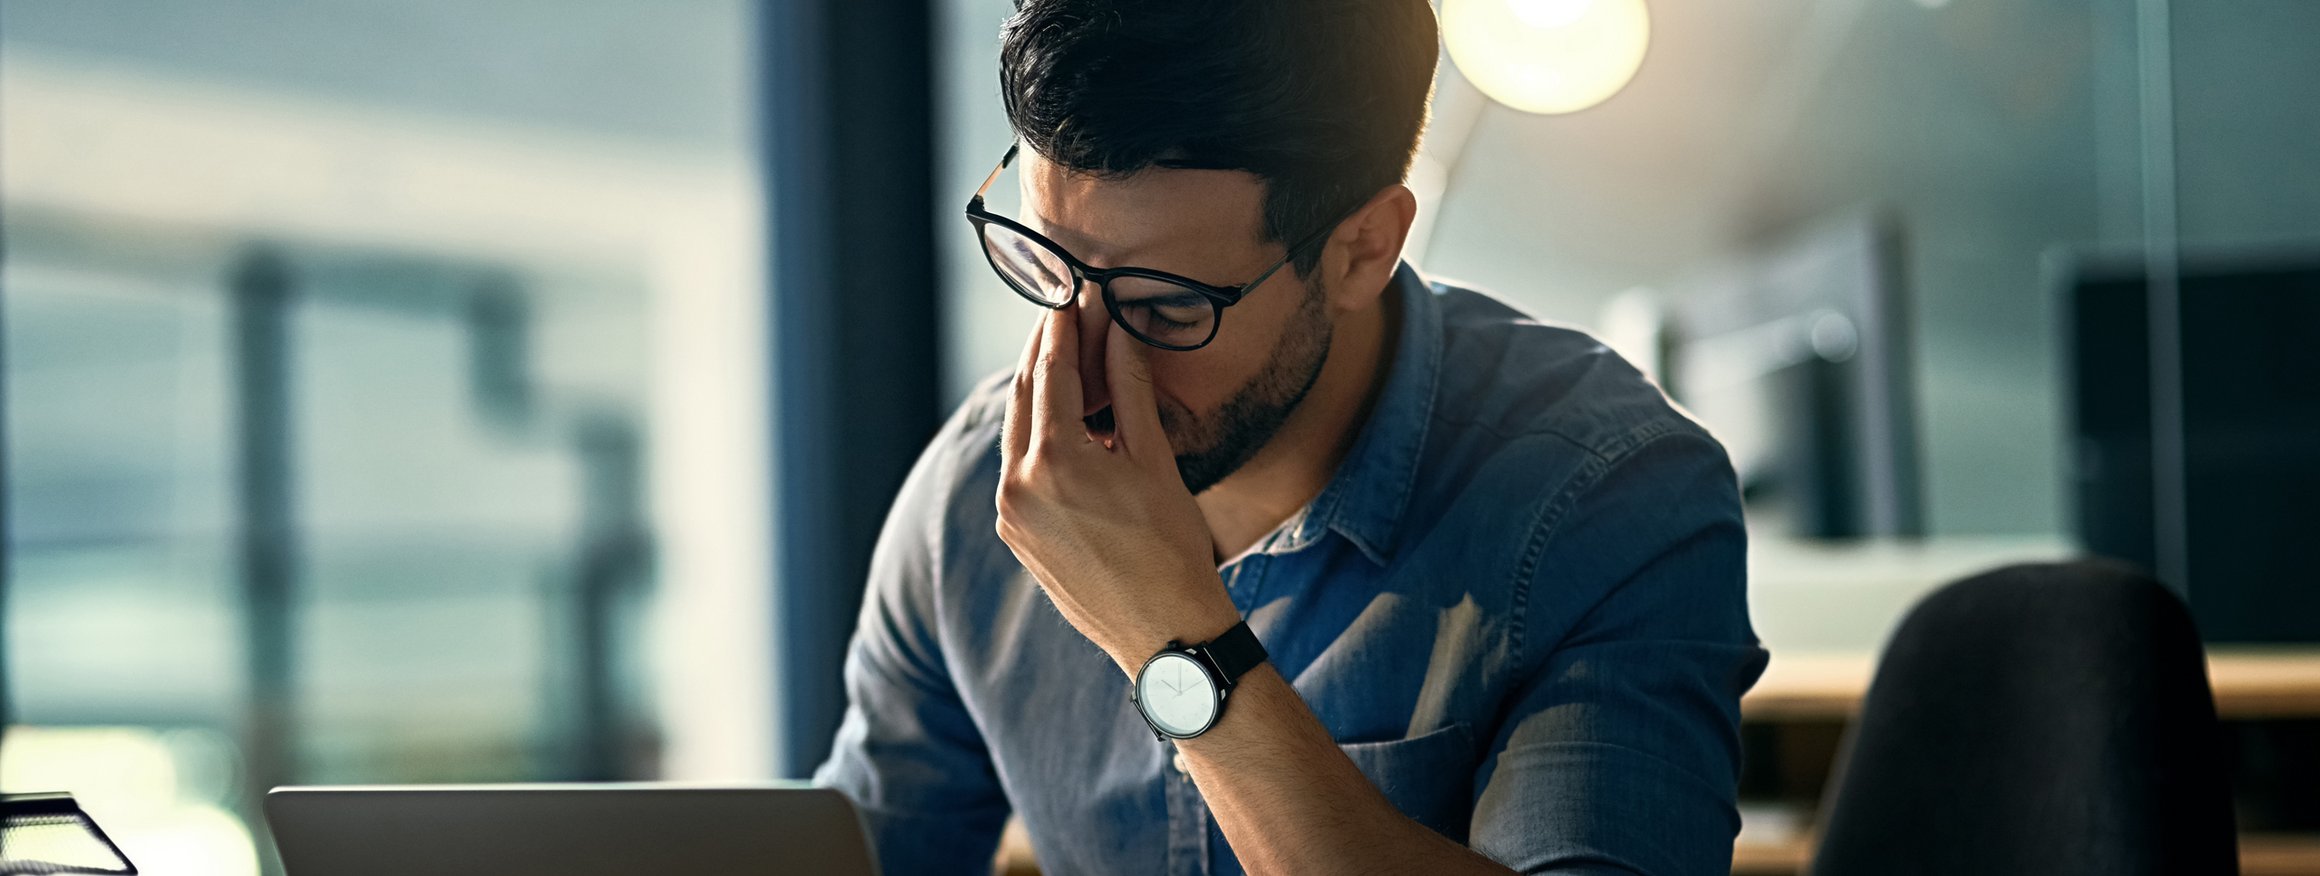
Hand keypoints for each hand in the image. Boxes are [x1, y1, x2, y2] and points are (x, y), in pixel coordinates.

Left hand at [994, 302, 1241, 674]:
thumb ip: (1130, 388)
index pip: (1052, 371)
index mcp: (1054, 460)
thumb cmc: (1172, 548)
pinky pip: (1019, 470)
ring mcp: (1011, 514)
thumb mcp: (1154, 459)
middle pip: (1024, 395)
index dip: (1064, 326)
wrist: (1165, 632)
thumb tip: (1119, 329)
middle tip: (1064, 314)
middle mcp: (1018, 485)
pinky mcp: (1016, 536)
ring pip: (1018, 432)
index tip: (1074, 293)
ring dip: (1040, 394)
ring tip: (1067, 361)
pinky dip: (1038, 438)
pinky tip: (1065, 423)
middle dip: (1044, 352)